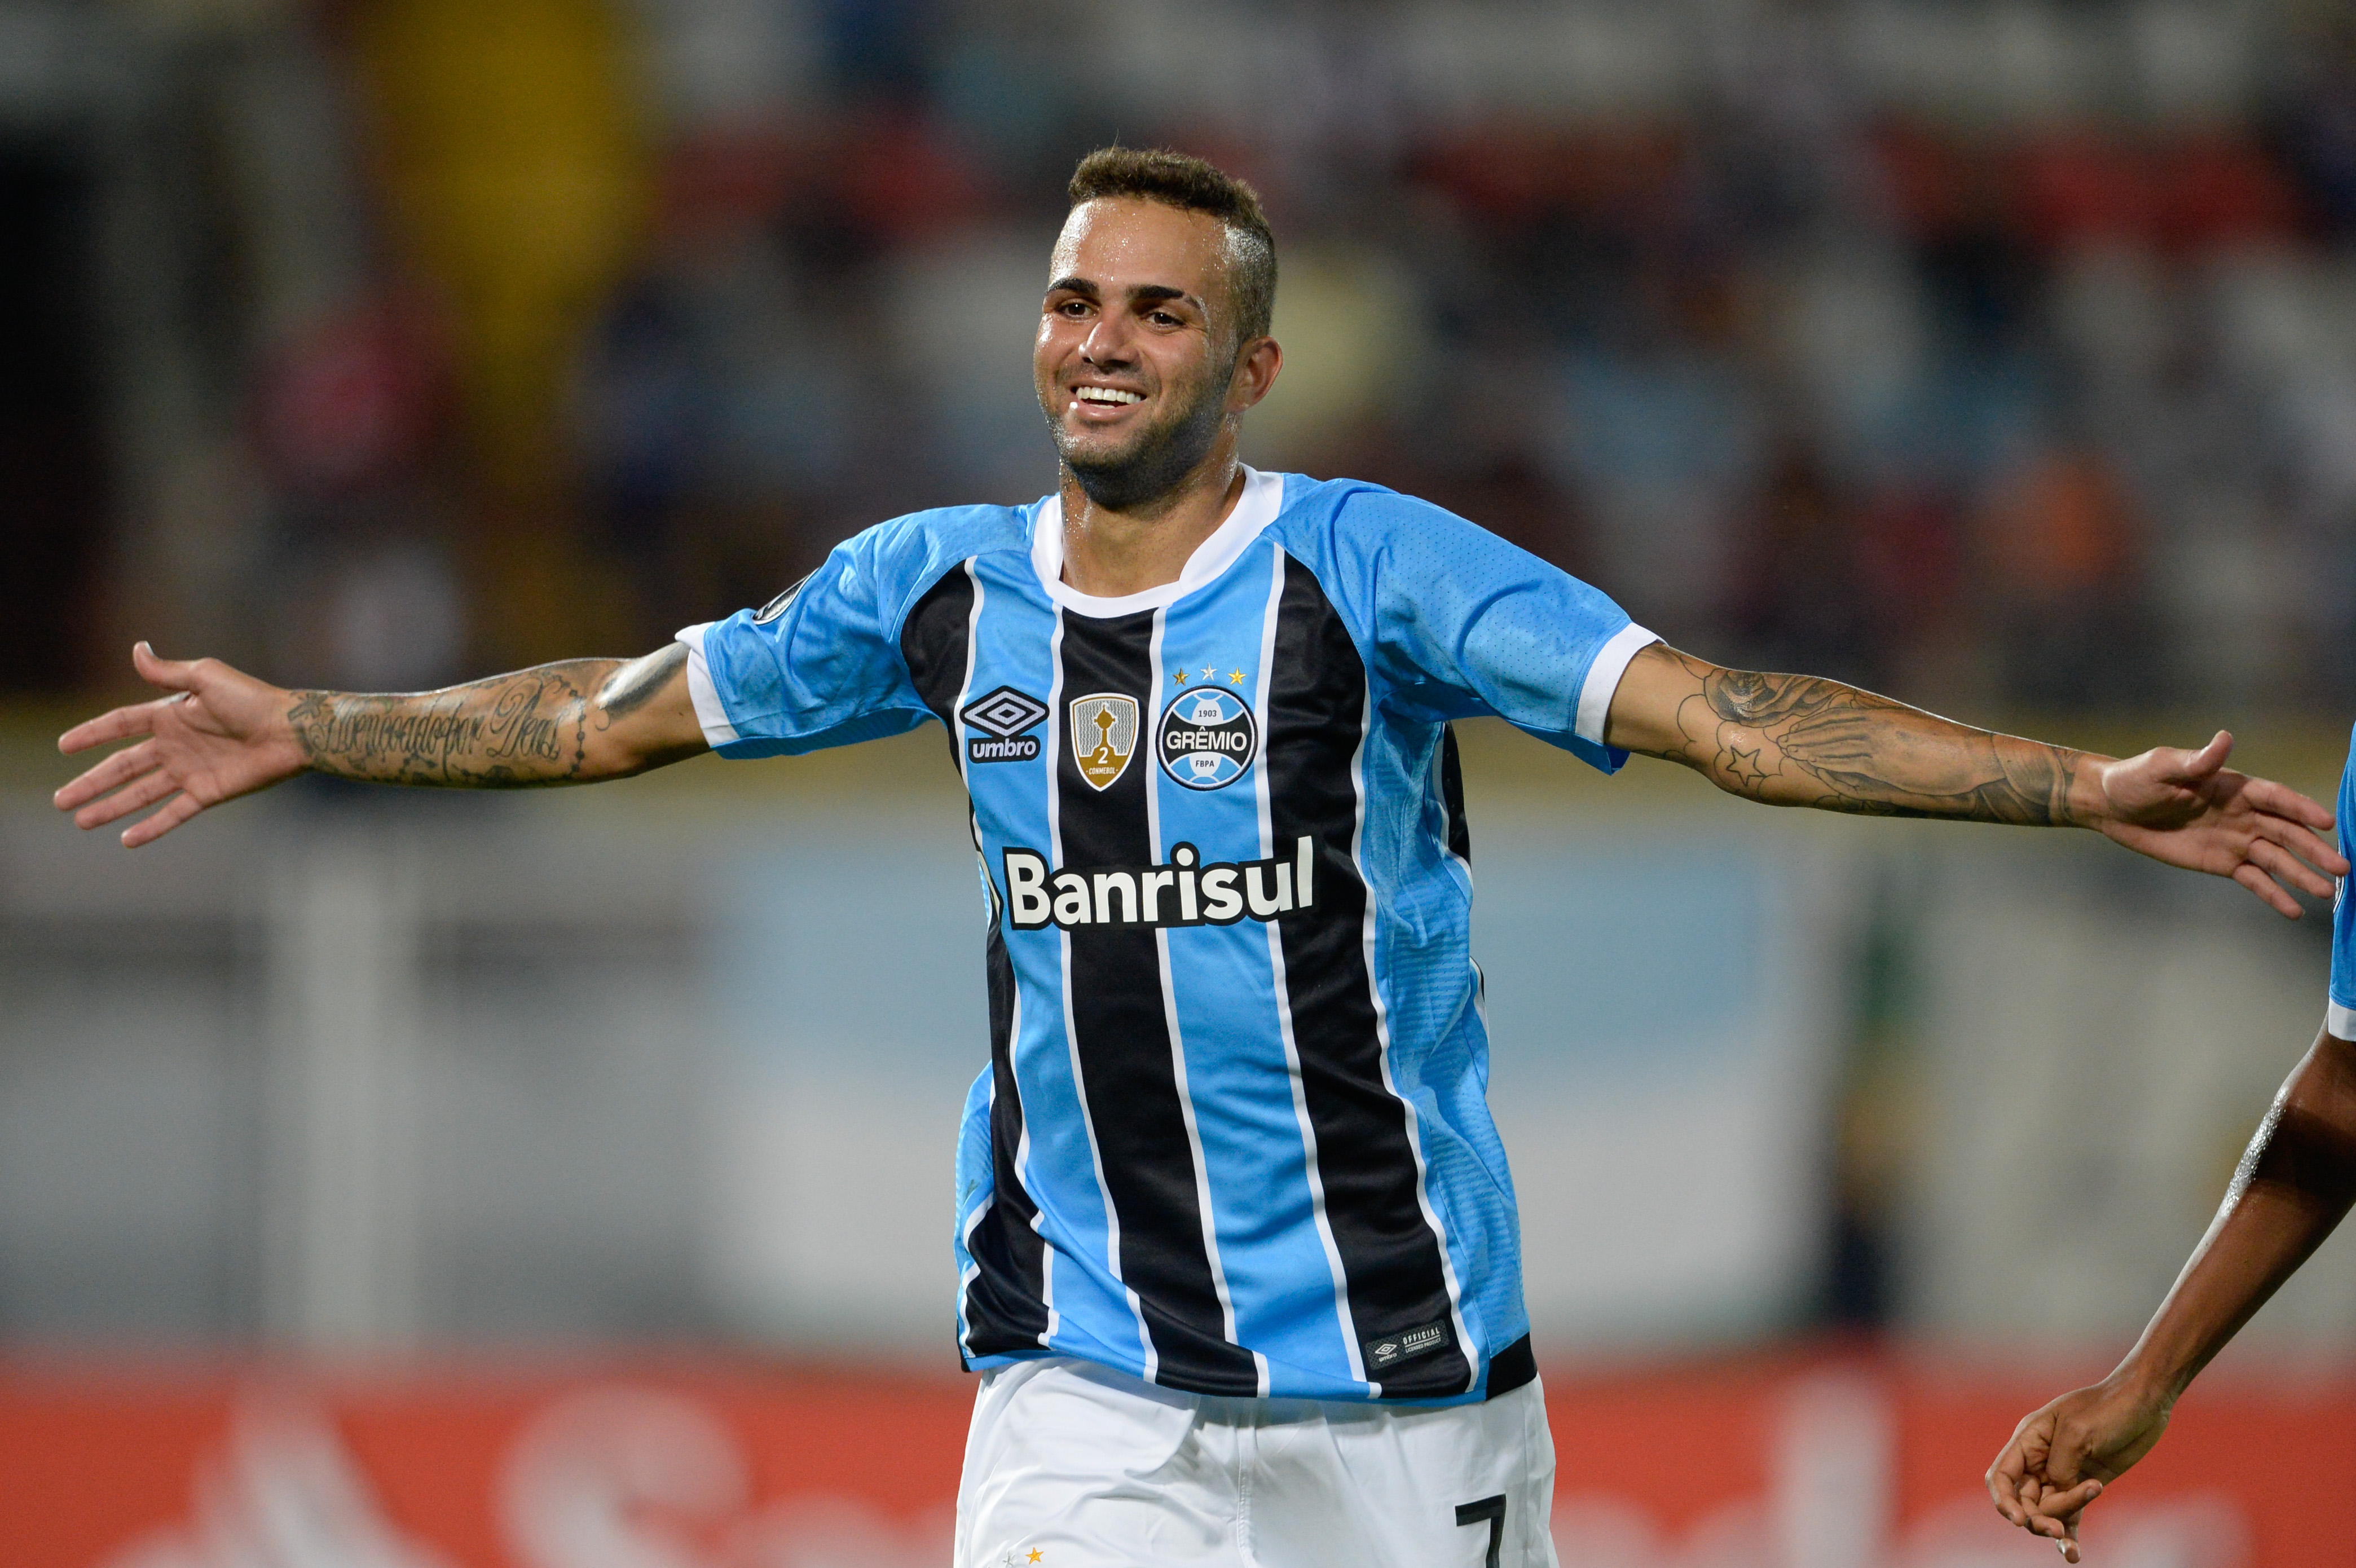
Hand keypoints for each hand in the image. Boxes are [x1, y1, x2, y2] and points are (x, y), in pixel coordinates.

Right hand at [54, 643, 305, 845]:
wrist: (292, 730)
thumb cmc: (253, 699)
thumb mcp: (206, 677)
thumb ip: (167, 671)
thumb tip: (136, 648)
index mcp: (170, 714)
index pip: (120, 725)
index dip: (92, 734)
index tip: (63, 746)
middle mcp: (175, 745)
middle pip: (122, 767)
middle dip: (91, 783)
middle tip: (60, 800)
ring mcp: (190, 771)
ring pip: (141, 793)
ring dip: (111, 807)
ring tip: (81, 820)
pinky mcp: (208, 793)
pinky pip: (174, 813)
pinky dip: (152, 827)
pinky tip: (127, 839)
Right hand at [1987, 1382, 2169, 1561]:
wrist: (2145, 1403)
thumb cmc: (2108, 1408)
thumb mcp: (2077, 1432)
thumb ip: (2060, 1466)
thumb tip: (2057, 1491)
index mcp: (2029, 1439)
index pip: (2002, 1475)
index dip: (2003, 1500)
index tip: (2018, 1519)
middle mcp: (2040, 1460)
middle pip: (2024, 1500)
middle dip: (2035, 1518)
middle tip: (2057, 1529)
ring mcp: (2063, 1475)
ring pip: (2047, 1512)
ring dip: (2056, 1528)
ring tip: (2072, 1545)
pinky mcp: (2085, 1487)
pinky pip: (2071, 1517)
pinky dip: (2071, 1537)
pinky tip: (2073, 1556)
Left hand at [2091, 732, 2346, 917]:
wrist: (2113, 807)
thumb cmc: (2137, 779)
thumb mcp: (2164, 767)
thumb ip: (2198, 761)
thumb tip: (2224, 739)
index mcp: (2235, 787)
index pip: (2276, 798)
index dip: (2301, 809)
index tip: (2328, 823)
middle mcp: (2243, 814)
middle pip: (2286, 832)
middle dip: (2314, 850)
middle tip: (2343, 868)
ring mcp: (2235, 840)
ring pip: (2276, 859)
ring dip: (2301, 875)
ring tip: (2328, 893)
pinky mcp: (2221, 863)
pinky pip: (2253, 880)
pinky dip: (2273, 894)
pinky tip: (2294, 909)